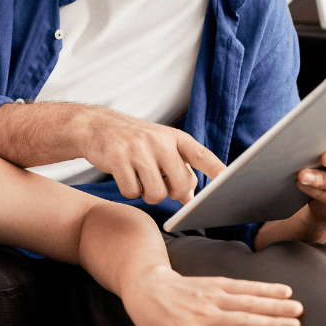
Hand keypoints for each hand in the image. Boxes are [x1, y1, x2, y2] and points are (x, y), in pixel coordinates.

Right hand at [78, 107, 225, 204]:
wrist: (96, 126)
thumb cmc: (134, 141)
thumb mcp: (161, 150)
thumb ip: (179, 172)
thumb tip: (193, 200)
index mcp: (175, 137)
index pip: (201, 156)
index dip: (217, 170)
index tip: (230, 182)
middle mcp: (160, 141)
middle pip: (181, 185)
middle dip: (172, 193)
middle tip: (160, 184)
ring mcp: (138, 149)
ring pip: (156, 194)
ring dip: (148, 194)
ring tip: (140, 180)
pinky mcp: (118, 158)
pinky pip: (132, 193)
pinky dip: (129, 192)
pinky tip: (125, 177)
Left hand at [119, 265, 302, 325]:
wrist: (147, 292)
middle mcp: (204, 318)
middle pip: (242, 322)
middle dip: (271, 324)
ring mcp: (210, 298)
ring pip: (246, 301)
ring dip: (274, 304)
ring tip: (298, 310)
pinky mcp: (215, 283)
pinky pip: (243, 285)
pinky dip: (264, 288)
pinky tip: (284, 291)